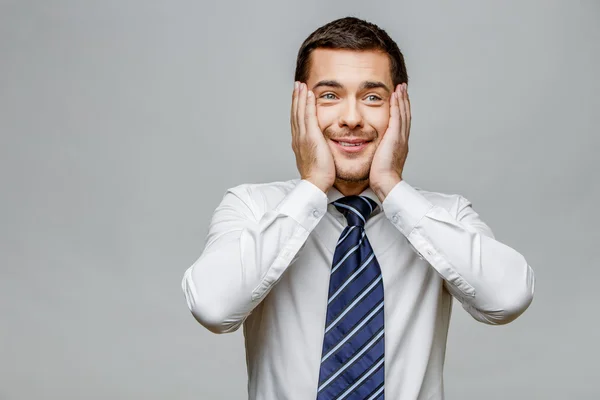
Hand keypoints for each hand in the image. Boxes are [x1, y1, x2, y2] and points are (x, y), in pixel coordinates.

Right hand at [291, 82, 335, 192]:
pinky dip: (307, 104)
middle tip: (297, 85)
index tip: (298, 97)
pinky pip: (308, 116)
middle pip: (295, 114)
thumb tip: (321, 148)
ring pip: (299, 112)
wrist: (315, 184)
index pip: (297, 121)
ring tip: (301, 84)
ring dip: (300, 97)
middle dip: (296, 99)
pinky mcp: (310, 137)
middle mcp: (298, 138)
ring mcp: (302, 137)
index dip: (297, 108)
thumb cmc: (319, 176)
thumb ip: (317, 151)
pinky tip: (309, 94)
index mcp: (299, 143)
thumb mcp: (316, 160)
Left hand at [369, 83, 410, 198]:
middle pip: (405, 115)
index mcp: (399, 145)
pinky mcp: (395, 137)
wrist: (386, 182)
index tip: (400, 100)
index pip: (401, 123)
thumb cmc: (380, 177)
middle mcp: (402, 139)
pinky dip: (397, 105)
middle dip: (404, 101)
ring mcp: (400, 137)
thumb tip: (373, 152)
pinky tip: (395, 95)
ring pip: (403, 113)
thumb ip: (378, 153)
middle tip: (403, 88)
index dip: (401, 111)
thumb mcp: (379, 161)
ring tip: (401, 87)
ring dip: (402, 99)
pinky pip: (397, 117)